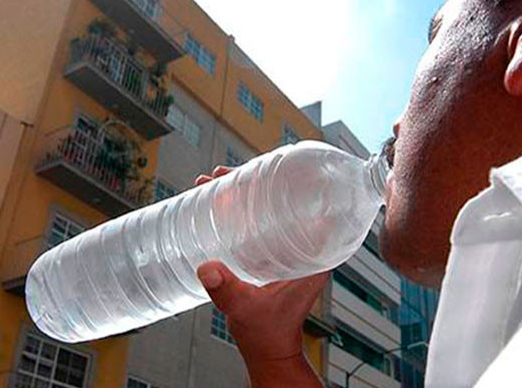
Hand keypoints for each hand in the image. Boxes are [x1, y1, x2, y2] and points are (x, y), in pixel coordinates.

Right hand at [194, 166, 327, 386]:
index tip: (254, 170)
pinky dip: (241, 214)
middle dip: (249, 183)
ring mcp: (289, 252)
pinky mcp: (274, 258)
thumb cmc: (268, 334)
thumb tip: (207, 268)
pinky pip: (261, 226)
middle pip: (283, 202)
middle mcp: (305, 248)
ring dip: (242, 196)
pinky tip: (217, 208)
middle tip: (219, 175)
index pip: (307, 206)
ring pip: (269, 212)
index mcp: (315, 255)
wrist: (268, 352)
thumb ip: (228, 290)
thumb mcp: (245, 308)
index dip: (281, 182)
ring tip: (212, 184)